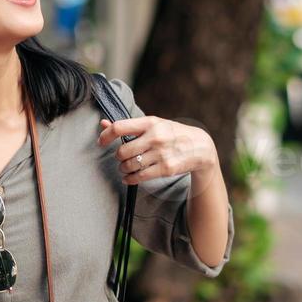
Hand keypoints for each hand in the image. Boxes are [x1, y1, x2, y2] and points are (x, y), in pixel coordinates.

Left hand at [98, 116, 216, 184]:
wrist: (200, 146)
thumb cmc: (171, 134)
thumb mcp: (153, 124)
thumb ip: (128, 126)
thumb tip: (102, 123)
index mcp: (150, 122)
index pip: (120, 127)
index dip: (106, 135)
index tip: (101, 142)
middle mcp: (155, 137)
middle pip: (122, 151)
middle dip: (118, 157)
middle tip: (122, 157)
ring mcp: (161, 153)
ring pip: (129, 165)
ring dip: (124, 169)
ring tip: (127, 167)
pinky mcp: (165, 168)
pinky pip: (139, 177)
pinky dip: (130, 179)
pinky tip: (129, 177)